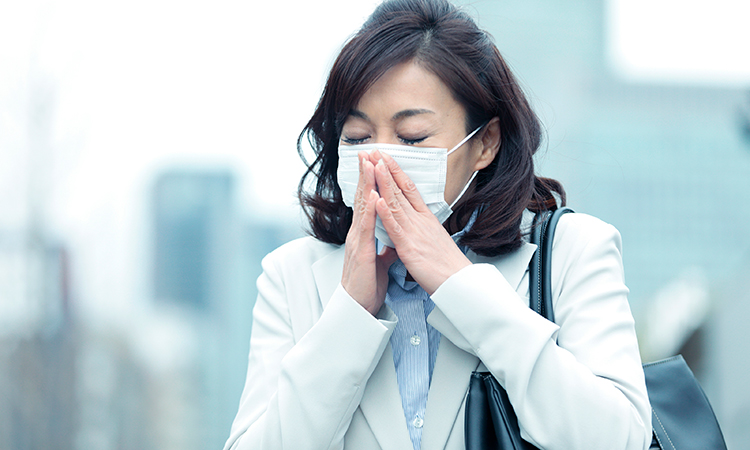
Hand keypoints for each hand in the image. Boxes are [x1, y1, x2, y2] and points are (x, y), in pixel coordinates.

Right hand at [341, 152, 398, 314]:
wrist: (359, 309)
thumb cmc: (368, 286)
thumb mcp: (380, 262)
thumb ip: (385, 247)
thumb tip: (392, 239)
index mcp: (363, 235)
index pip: (368, 203)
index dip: (370, 182)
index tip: (374, 163)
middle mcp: (358, 234)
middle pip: (362, 198)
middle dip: (365, 174)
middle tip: (367, 152)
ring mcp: (358, 241)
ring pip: (363, 207)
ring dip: (366, 184)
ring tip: (369, 164)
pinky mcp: (362, 253)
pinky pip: (366, 228)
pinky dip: (370, 211)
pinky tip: (373, 196)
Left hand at [370, 151, 470, 294]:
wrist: (458, 282)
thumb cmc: (446, 265)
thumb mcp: (433, 240)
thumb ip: (422, 229)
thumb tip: (416, 222)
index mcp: (426, 219)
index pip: (410, 190)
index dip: (397, 172)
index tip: (387, 158)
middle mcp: (420, 221)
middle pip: (401, 190)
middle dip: (386, 170)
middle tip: (375, 152)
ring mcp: (414, 232)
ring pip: (396, 203)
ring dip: (383, 183)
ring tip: (374, 165)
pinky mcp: (409, 247)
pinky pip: (395, 227)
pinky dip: (385, 212)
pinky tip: (377, 199)